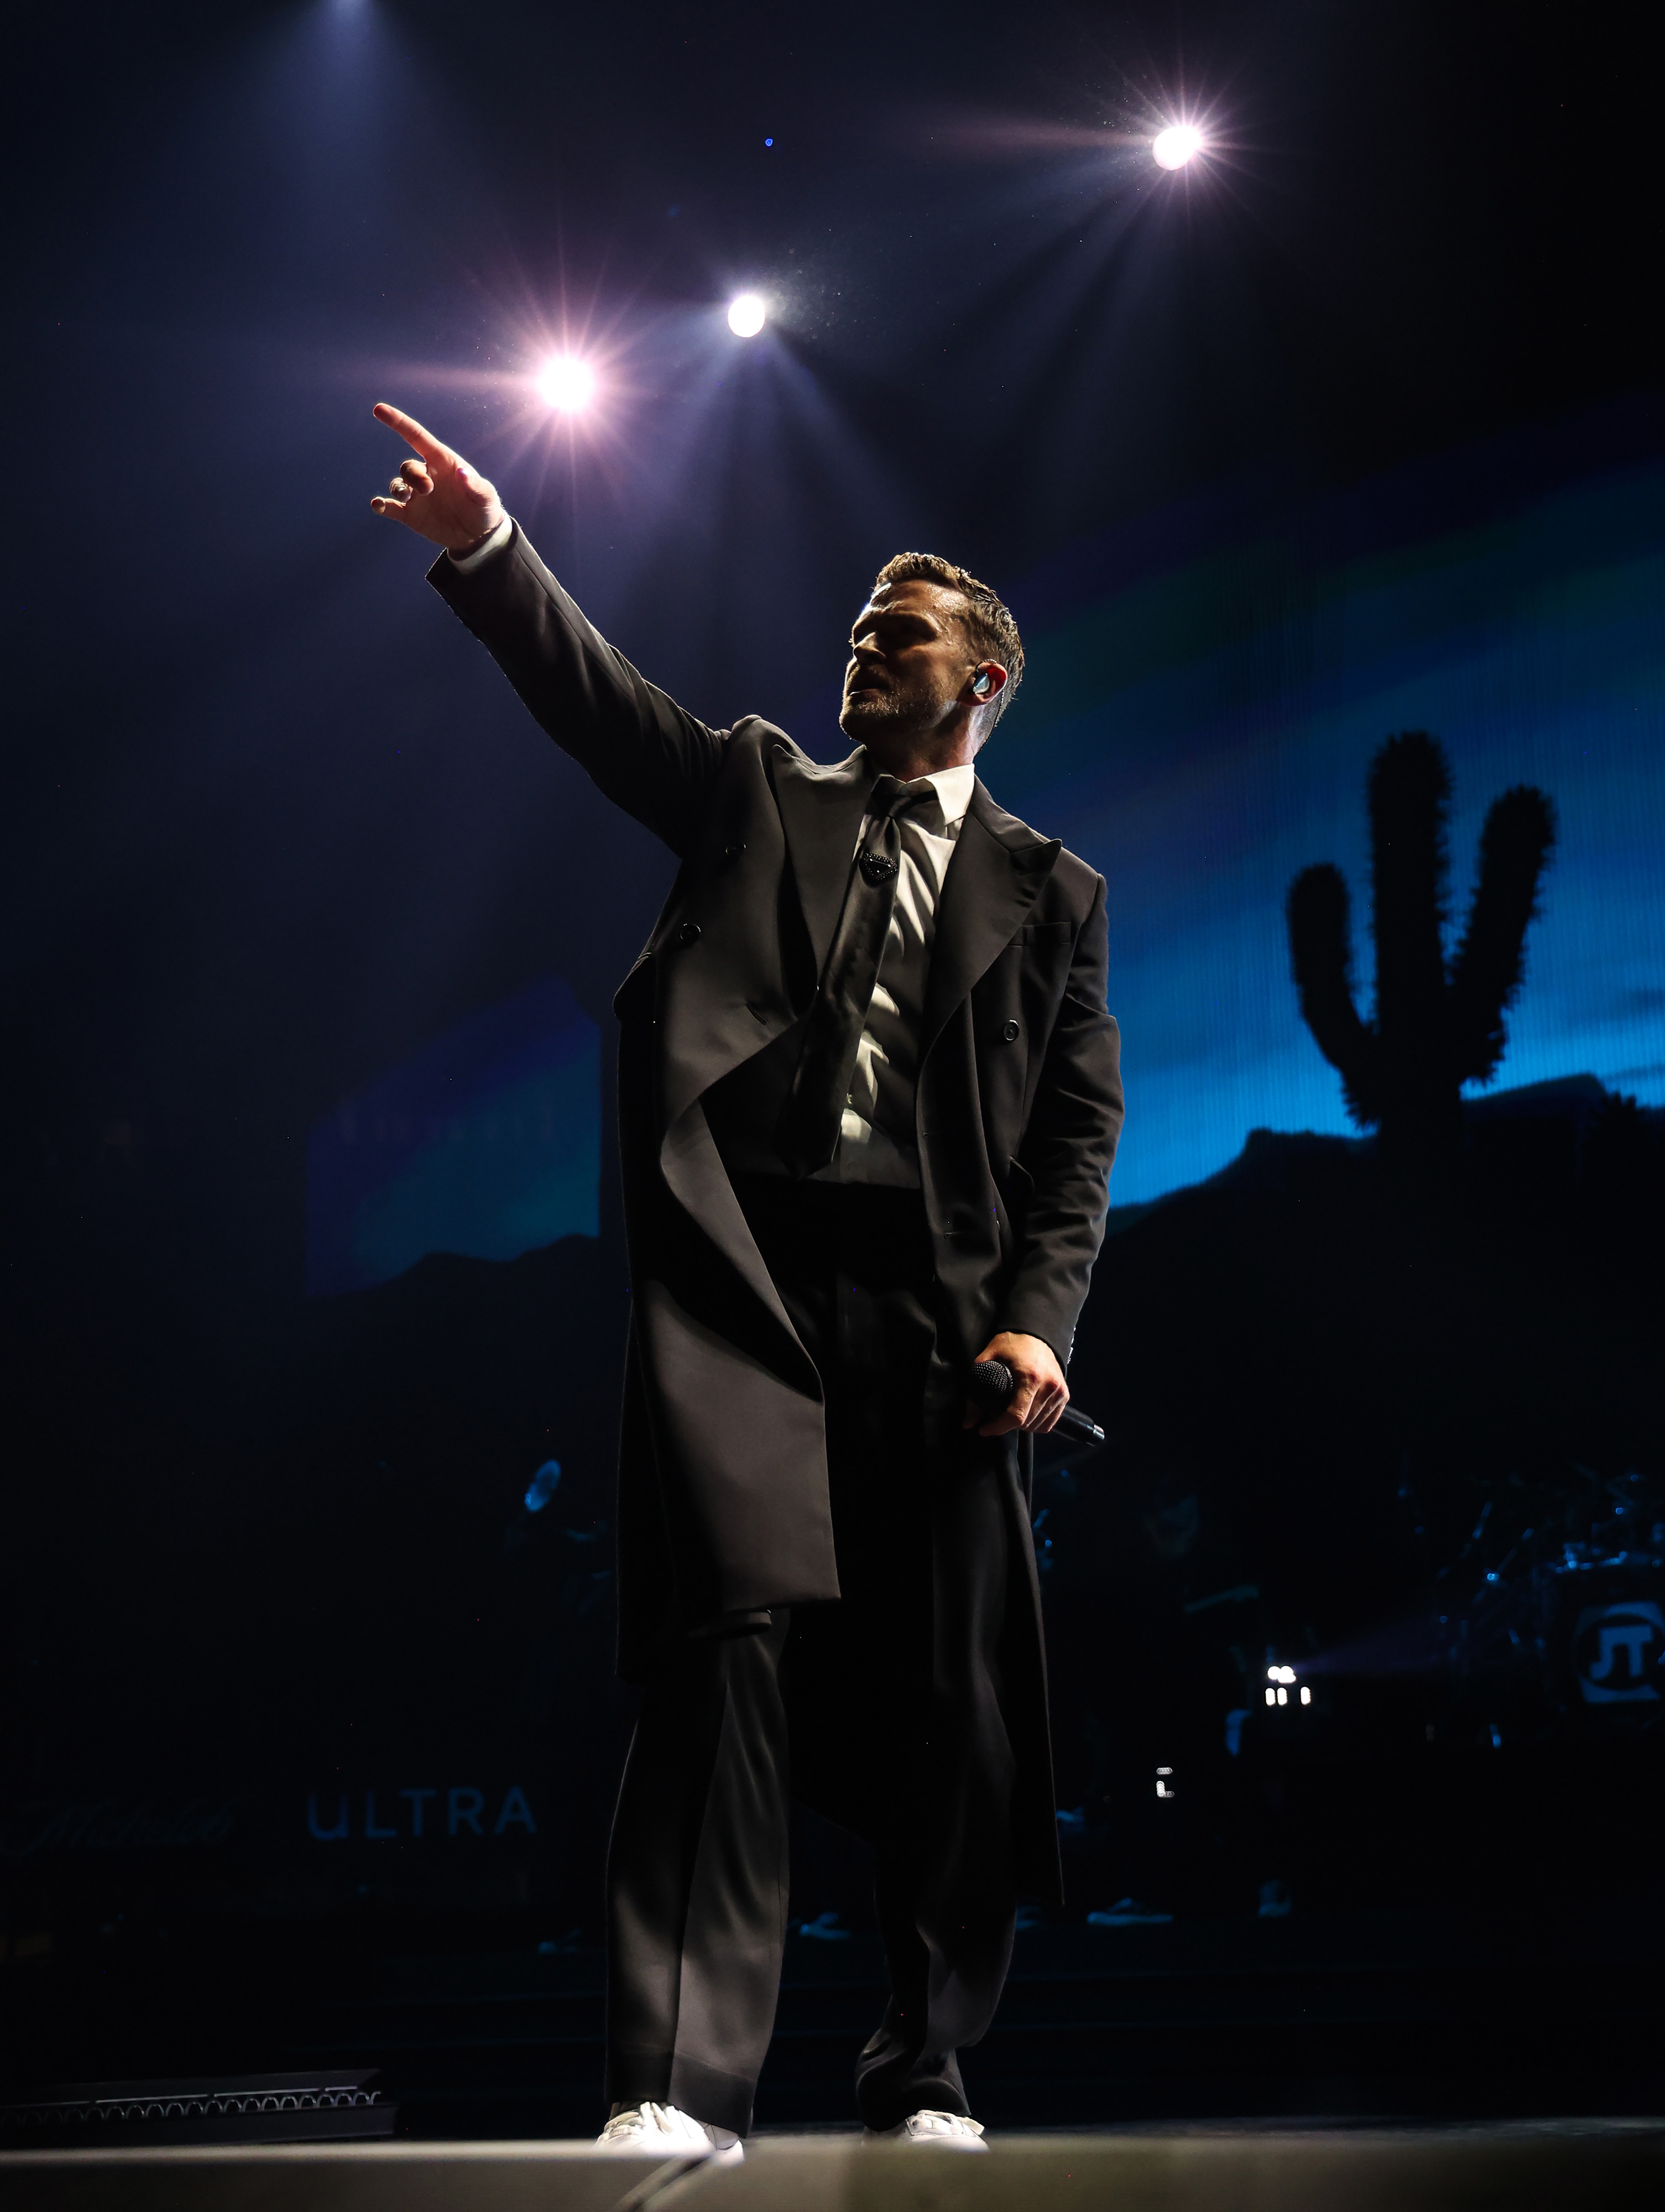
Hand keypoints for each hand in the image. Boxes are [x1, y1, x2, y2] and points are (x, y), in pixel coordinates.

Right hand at [369, 403, 503, 551]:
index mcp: (442, 462)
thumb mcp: (485, 496)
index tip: (379, 409)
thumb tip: (462, 472)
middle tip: (428, 489)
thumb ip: (475, 485)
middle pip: (408, 467)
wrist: (479, 535)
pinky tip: (377, 505)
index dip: (398, 422)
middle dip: (413, 476)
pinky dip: (382, 506)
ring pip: (398, 485)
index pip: (416, 437)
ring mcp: (417, 496)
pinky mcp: (412, 515)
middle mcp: (426, 475)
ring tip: (406, 497)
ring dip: (398, 489)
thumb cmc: (484, 507)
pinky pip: (391, 508)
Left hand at [963, 1331, 1068, 1436]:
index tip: (984, 1429)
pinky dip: (1034, 1425)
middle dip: (1005, 1425)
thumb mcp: (987, 1360)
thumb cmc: (1011, 1345)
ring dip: (1020, 1426)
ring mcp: (1059, 1392)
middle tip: (993, 1416)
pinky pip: (1048, 1423)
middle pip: (1025, 1423)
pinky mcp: (1064, 1396)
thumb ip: (976, 1390)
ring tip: (1008, 1413)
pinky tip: (1024, 1415)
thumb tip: (968, 1422)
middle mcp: (1049, 1386)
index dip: (997, 1427)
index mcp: (1031, 1377)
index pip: (1016, 1416)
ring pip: (1037, 1426)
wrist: (1036, 1334)